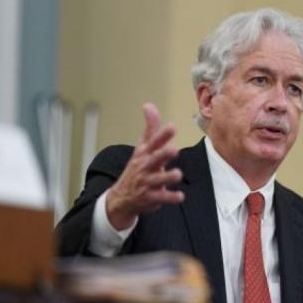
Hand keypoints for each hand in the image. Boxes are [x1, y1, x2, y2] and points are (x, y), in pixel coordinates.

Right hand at [106, 103, 183, 229]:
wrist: (123, 197)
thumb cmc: (138, 168)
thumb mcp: (142, 147)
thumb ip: (150, 128)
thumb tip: (148, 105)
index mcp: (145, 153)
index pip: (154, 142)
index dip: (163, 135)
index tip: (172, 127)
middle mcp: (146, 167)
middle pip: (155, 159)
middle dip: (163, 154)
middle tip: (173, 150)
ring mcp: (148, 182)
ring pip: (160, 179)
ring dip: (169, 176)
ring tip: (177, 174)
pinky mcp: (151, 197)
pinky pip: (163, 197)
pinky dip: (172, 197)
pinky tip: (180, 196)